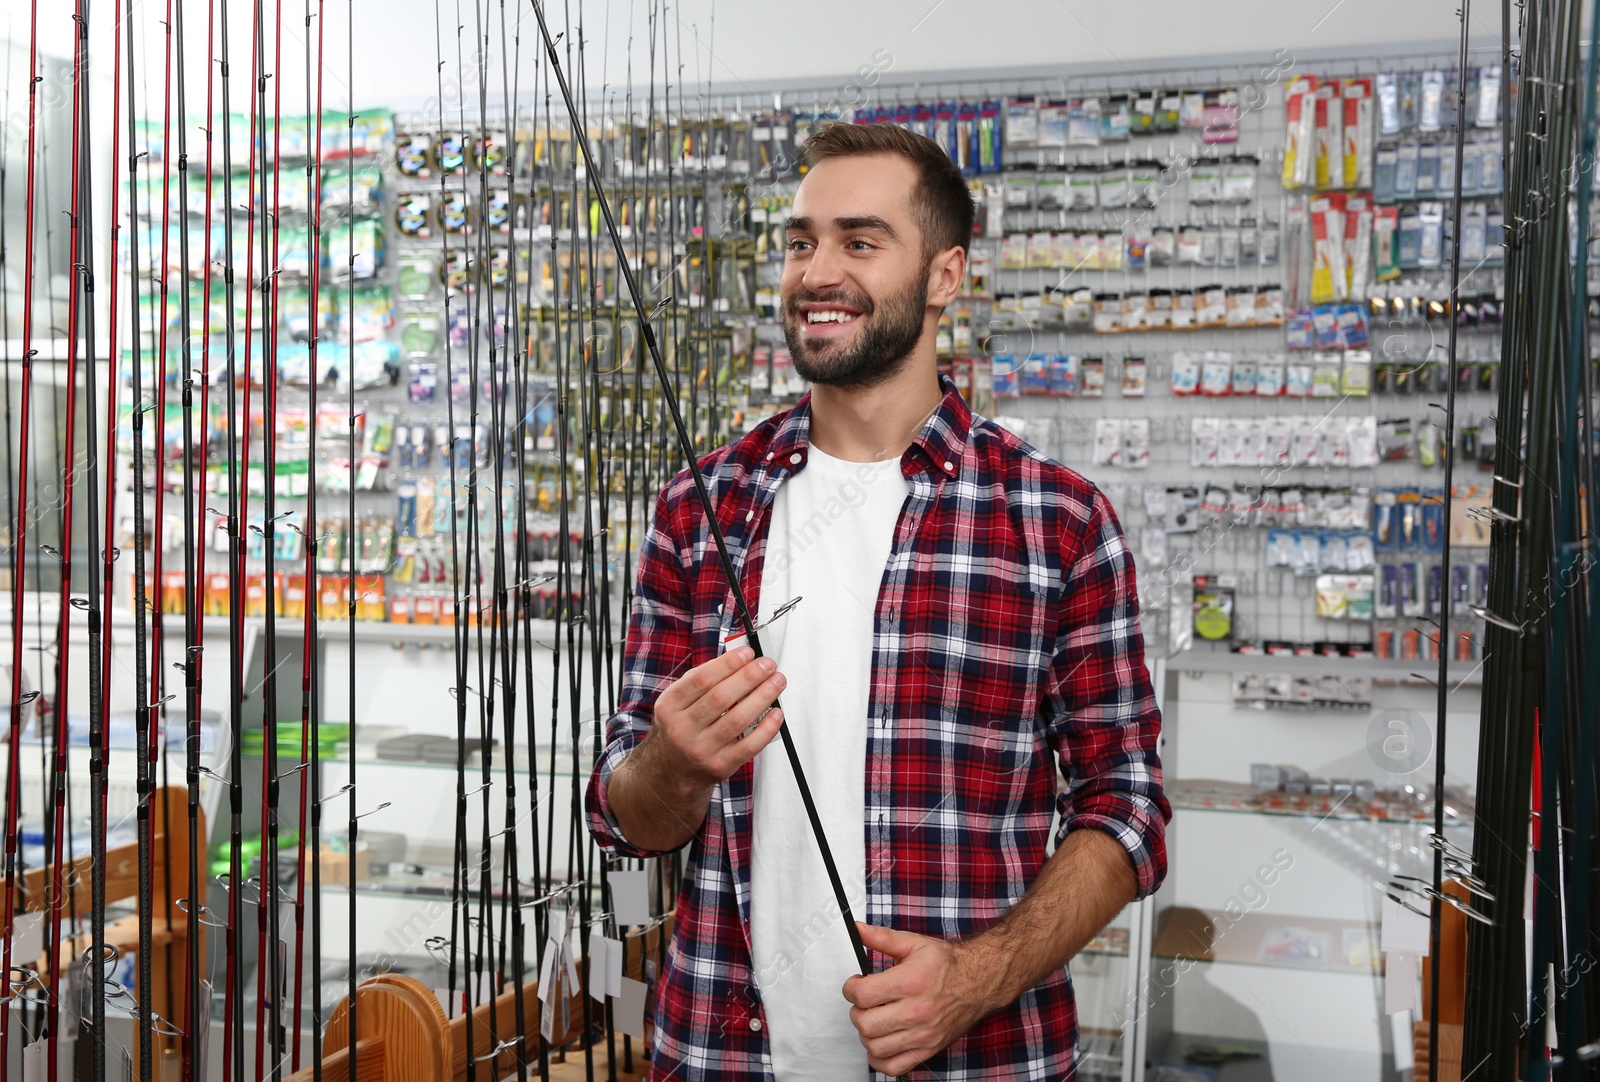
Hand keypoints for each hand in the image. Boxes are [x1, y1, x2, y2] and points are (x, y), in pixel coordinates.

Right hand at [642, 645, 786, 792]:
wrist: (672, 770)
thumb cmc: (682, 727)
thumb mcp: (679, 702)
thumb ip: (703, 680)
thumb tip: (737, 659)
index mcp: (670, 706)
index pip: (701, 679)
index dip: (728, 664)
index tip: (748, 653)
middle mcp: (682, 728)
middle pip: (720, 697)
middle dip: (749, 677)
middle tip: (767, 665)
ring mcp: (701, 749)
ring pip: (737, 719)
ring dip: (762, 697)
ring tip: (777, 682)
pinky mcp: (720, 765)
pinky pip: (749, 746)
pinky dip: (766, 728)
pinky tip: (776, 713)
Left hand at [841, 922, 1002, 1077]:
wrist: (979, 981)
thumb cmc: (947, 964)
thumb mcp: (914, 943)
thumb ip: (882, 937)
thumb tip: (858, 929)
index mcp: (910, 983)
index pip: (863, 995)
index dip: (851, 988)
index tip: (856, 984)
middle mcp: (917, 1011)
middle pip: (866, 1024)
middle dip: (856, 1012)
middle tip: (864, 1002)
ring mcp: (923, 1034)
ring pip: (876, 1047)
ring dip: (866, 1034)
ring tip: (873, 1019)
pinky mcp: (928, 1049)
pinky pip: (894, 1067)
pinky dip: (880, 1059)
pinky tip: (882, 1041)